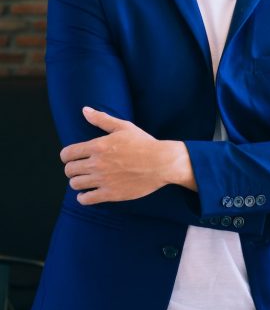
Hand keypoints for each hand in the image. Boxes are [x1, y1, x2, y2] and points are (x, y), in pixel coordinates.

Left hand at [60, 107, 193, 203]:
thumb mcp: (124, 127)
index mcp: (97, 146)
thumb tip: (85, 110)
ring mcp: (103, 180)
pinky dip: (83, 198)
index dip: (66, 157)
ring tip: (84, 182)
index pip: (67, 154)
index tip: (71, 158)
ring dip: (77, 183)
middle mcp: (97, 164)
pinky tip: (87, 194)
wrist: (162, 163)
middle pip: (69, 170)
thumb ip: (102, 119)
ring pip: (76, 184)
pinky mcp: (111, 193)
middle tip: (80, 170)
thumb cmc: (144, 144)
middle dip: (72, 170)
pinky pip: (87, 199)